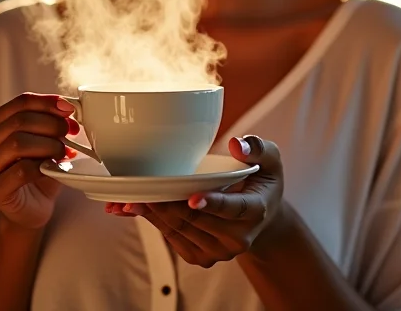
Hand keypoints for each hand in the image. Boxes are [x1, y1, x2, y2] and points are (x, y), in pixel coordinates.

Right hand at [0, 92, 79, 229]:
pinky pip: (21, 171)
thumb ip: (51, 120)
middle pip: (19, 121)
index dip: (47, 102)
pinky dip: (43, 166)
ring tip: (63, 151)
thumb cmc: (39, 167)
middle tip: (70, 131)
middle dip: (51, 123)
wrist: (34, 206)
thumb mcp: (45, 138)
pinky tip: (52, 169)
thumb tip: (67, 107)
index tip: (69, 108)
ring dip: (48, 144)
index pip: (20, 103)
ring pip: (17, 143)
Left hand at [107, 136, 283, 268]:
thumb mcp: (270, 158)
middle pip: (196, 219)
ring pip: (180, 230)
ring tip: (129, 199)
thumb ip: (257, 147)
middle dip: (167, 203)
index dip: (212, 203)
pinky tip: (135, 208)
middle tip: (141, 189)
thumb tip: (237, 144)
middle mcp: (237, 237)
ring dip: (153, 213)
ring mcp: (218, 251)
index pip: (233, 208)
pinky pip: (172, 238)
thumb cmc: (262, 180)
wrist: (262, 216)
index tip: (193, 198)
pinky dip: (152, 222)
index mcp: (256, 211)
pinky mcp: (201, 256)